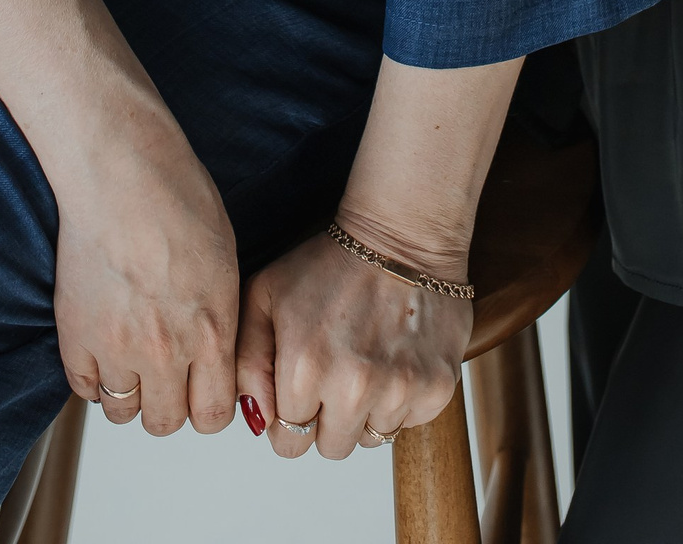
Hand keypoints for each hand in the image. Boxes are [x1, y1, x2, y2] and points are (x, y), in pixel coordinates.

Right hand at [47, 72, 240, 436]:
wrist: (120, 169)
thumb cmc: (176, 196)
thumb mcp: (224, 260)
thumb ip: (220, 317)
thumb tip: (214, 352)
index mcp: (211, 331)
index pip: (213, 415)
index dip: (208, 406)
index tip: (200, 390)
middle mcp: (166, 351)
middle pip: (166, 422)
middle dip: (169, 404)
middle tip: (164, 375)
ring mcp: (116, 348)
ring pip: (123, 412)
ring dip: (130, 391)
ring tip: (130, 357)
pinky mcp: (75, 338)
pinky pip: (85, 390)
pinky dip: (94, 376)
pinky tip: (102, 346)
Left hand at [236, 226, 472, 459]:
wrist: (401, 233)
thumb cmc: (330, 263)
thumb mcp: (265, 296)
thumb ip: (246, 363)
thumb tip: (258, 421)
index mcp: (303, 369)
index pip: (288, 441)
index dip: (292, 413)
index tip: (304, 383)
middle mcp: (352, 388)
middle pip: (331, 448)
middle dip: (327, 418)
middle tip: (335, 371)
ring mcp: (398, 390)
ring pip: (370, 439)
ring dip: (365, 410)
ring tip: (366, 359)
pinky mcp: (436, 388)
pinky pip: (409, 424)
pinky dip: (400, 401)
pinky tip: (393, 358)